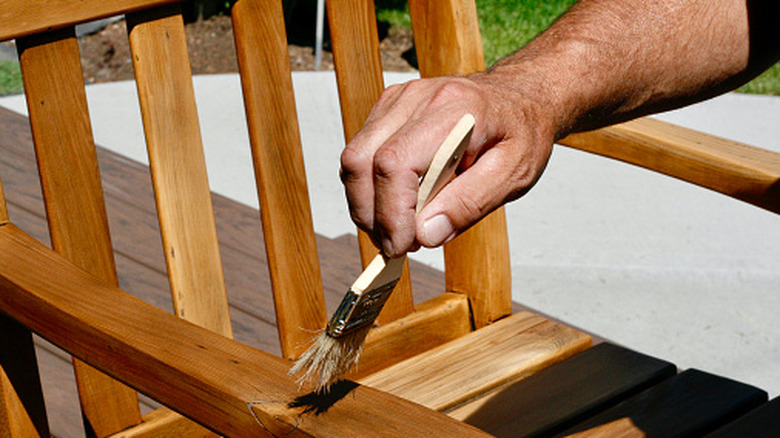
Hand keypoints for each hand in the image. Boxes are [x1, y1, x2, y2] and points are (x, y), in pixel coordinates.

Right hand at [339, 72, 557, 256]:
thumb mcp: (515, 174)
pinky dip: (369, 187)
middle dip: (370, 213)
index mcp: (456, 110)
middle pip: (362, 159)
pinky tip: (395, 205)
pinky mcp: (388, 108)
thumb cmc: (520, 133)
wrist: (519, 96)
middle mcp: (420, 97)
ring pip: (354, 158)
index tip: (402, 246)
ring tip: (397, 229)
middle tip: (396, 245)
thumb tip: (425, 235)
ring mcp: (399, 99)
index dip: (390, 212)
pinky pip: (361, 152)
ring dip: (366, 204)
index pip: (396, 162)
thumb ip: (469, 204)